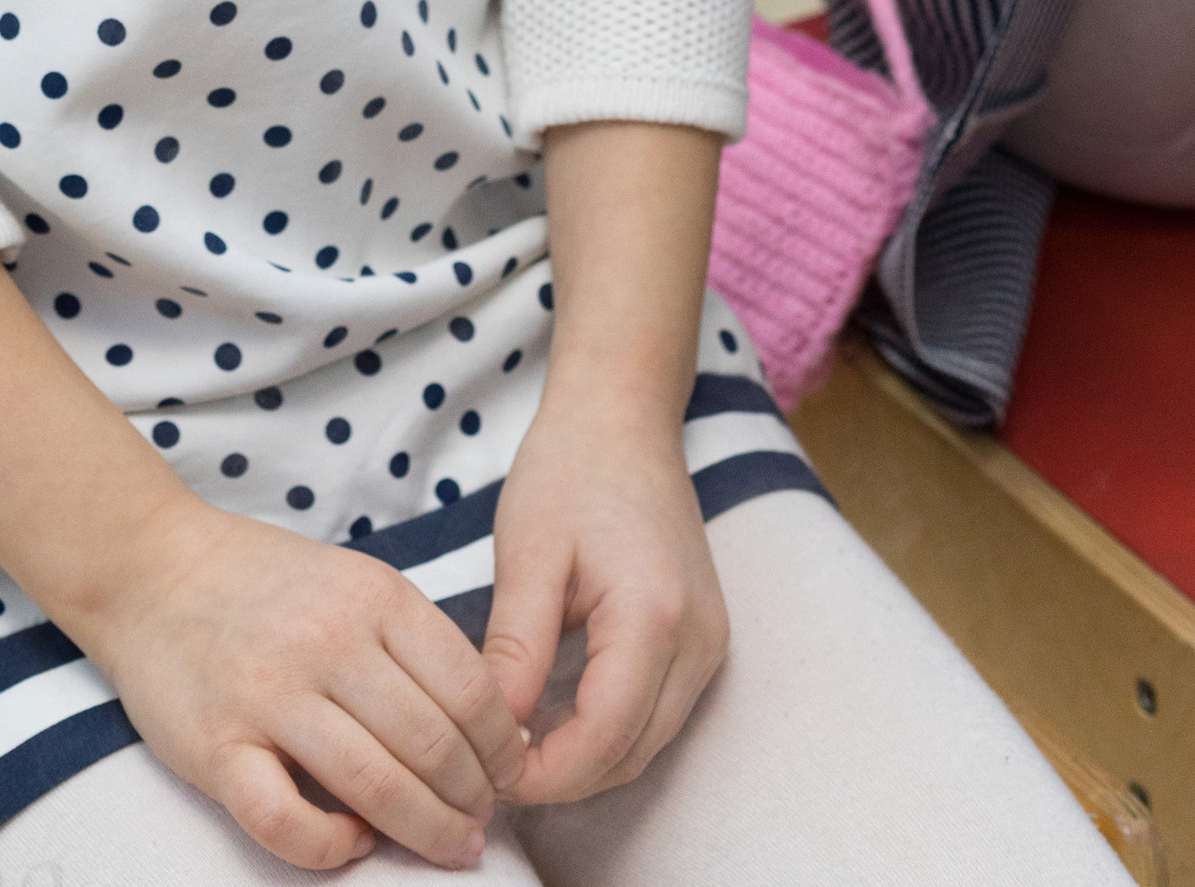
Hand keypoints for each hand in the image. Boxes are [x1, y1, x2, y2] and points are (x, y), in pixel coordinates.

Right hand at [82, 489, 529, 872]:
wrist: (152, 569)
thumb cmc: (263, 583)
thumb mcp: (352, 581)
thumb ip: (412, 641)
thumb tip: (491, 726)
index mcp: (371, 595)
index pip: (469, 687)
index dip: (501, 745)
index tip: (509, 774)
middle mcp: (326, 641)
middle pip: (431, 744)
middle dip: (472, 798)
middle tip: (481, 822)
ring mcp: (268, 694)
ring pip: (374, 786)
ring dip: (426, 830)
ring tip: (447, 846)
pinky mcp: (216, 746)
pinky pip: (287, 821)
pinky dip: (331, 846)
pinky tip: (352, 841)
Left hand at [480, 398, 727, 807]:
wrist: (623, 415)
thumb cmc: (569, 470)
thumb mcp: (527, 553)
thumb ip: (514, 648)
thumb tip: (492, 735)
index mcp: (654, 616)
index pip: (603, 738)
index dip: (545, 774)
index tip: (486, 774)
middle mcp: (697, 640)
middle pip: (630, 754)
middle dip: (562, 778)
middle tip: (490, 770)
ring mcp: (708, 642)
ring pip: (646, 743)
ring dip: (584, 761)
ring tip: (513, 749)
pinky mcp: (702, 638)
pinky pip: (656, 713)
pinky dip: (606, 731)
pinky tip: (552, 717)